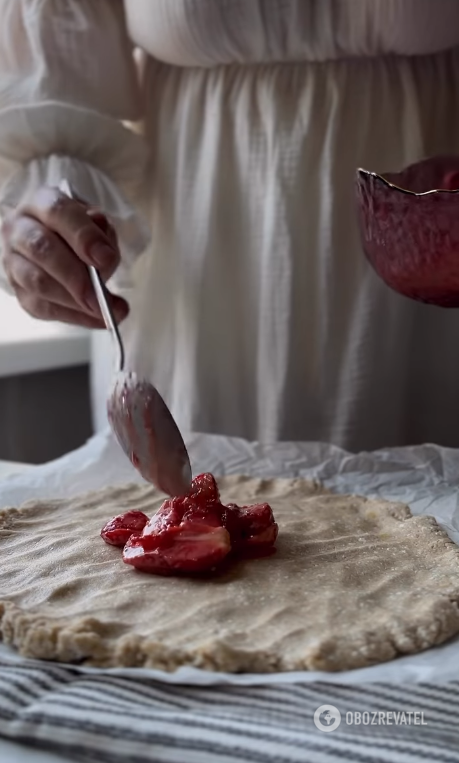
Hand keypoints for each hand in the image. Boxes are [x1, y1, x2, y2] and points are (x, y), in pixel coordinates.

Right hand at [1, 186, 128, 327]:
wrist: (55, 243)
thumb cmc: (78, 232)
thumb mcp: (96, 224)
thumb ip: (102, 236)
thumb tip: (104, 256)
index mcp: (41, 203)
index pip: (58, 213)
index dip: (83, 236)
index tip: (106, 258)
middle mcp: (19, 228)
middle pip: (42, 250)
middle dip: (76, 276)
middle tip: (102, 297)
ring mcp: (13, 260)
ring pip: (37, 282)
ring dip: (73, 301)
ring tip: (103, 311)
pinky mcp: (17, 290)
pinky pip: (42, 307)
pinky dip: (73, 316)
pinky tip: (96, 319)